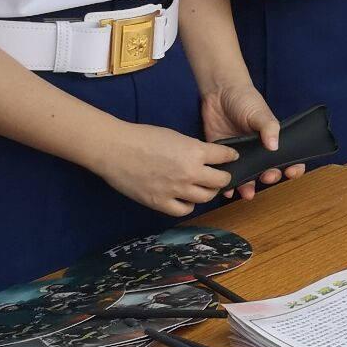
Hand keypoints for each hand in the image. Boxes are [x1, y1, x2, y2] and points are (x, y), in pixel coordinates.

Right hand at [90, 122, 236, 217]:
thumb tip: (204, 157)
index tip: (231, 158)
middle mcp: (190, 173)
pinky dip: (189, 205)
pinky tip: (185, 199)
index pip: (226, 157)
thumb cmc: (142, 137)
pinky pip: (184, 209)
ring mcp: (176, 190)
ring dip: (208, 192)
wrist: (114, 149)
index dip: (230, 157)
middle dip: (224, 178)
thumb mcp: (176, 136)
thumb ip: (193, 149)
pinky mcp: (160, 202)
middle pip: (221, 181)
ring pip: (206, 197)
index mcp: (195, 152)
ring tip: (204, 188)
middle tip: (220, 176)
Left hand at [200, 81, 304, 200]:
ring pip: (248, 176)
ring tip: (246, 193)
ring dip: (248, 187)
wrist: (218, 93)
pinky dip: (227, 185)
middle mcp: (258, 150)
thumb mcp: (260, 112)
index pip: (289, 157)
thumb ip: (269, 128)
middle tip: (266, 177)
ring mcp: (240, 154)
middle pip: (268, 170)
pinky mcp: (222, 156)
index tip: (291, 171)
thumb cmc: (245, 100)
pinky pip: (227, 173)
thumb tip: (275, 147)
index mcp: (272, 140)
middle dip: (270, 177)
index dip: (293, 167)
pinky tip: (226, 191)